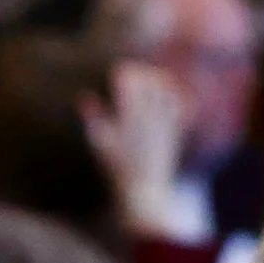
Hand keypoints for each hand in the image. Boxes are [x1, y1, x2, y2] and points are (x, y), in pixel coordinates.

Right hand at [81, 58, 195, 239]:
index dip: (123, 73)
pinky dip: (174, 94)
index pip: (128, 82)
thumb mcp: (99, 145)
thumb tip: (84, 96)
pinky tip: (167, 93)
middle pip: (148, 81)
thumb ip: (92, 119)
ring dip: (157, 80)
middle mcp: (148, 116)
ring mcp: (164, 122)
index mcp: (128, 116)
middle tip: (132, 73)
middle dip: (140, 73)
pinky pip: (179, 104)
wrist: (146, 190)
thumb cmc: (117, 169)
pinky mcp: (174, 130)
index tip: (117, 73)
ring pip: (165, 89)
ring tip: (149, 80)